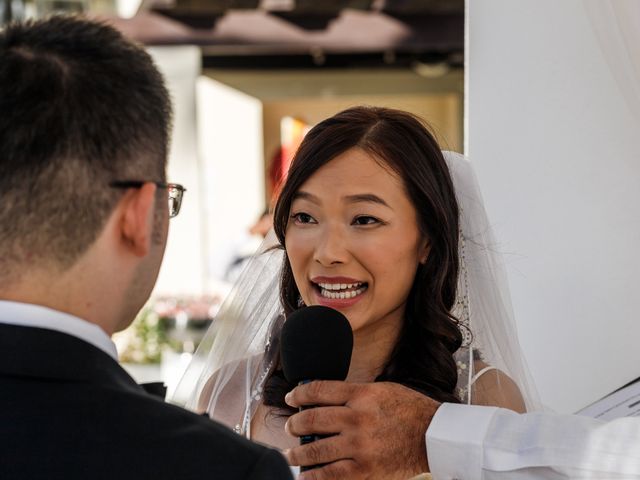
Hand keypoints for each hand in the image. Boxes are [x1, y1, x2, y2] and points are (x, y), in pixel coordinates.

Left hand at [283, 381, 440, 479]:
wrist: (435, 436)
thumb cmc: (410, 410)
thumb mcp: (381, 390)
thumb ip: (353, 393)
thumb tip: (324, 398)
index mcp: (361, 395)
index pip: (318, 390)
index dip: (299, 394)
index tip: (291, 399)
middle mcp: (357, 418)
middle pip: (312, 419)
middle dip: (295, 425)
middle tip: (290, 428)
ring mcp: (360, 445)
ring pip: (316, 449)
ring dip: (297, 453)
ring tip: (291, 454)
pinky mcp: (365, 469)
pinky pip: (330, 475)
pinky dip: (313, 477)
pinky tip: (305, 476)